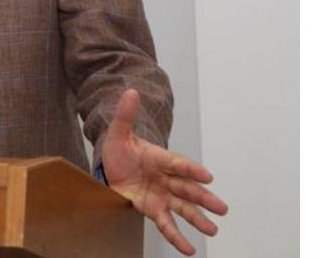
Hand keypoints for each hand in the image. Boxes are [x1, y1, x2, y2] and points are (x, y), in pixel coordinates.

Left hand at [102, 89, 228, 255]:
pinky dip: (177, 237)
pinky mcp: (154, 209)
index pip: (178, 164)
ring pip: (183, 209)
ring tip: (213, 231)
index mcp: (160, 158)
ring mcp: (162, 196)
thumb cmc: (119, 149)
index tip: (207, 177)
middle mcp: (166, 178)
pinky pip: (167, 225)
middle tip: (222, 208)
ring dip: (198, 219)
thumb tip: (130, 91)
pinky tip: (189, 250)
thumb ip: (125, 115)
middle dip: (204, 198)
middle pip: (187, 189)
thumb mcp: (118, 132)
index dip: (191, 170)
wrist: (110, 167)